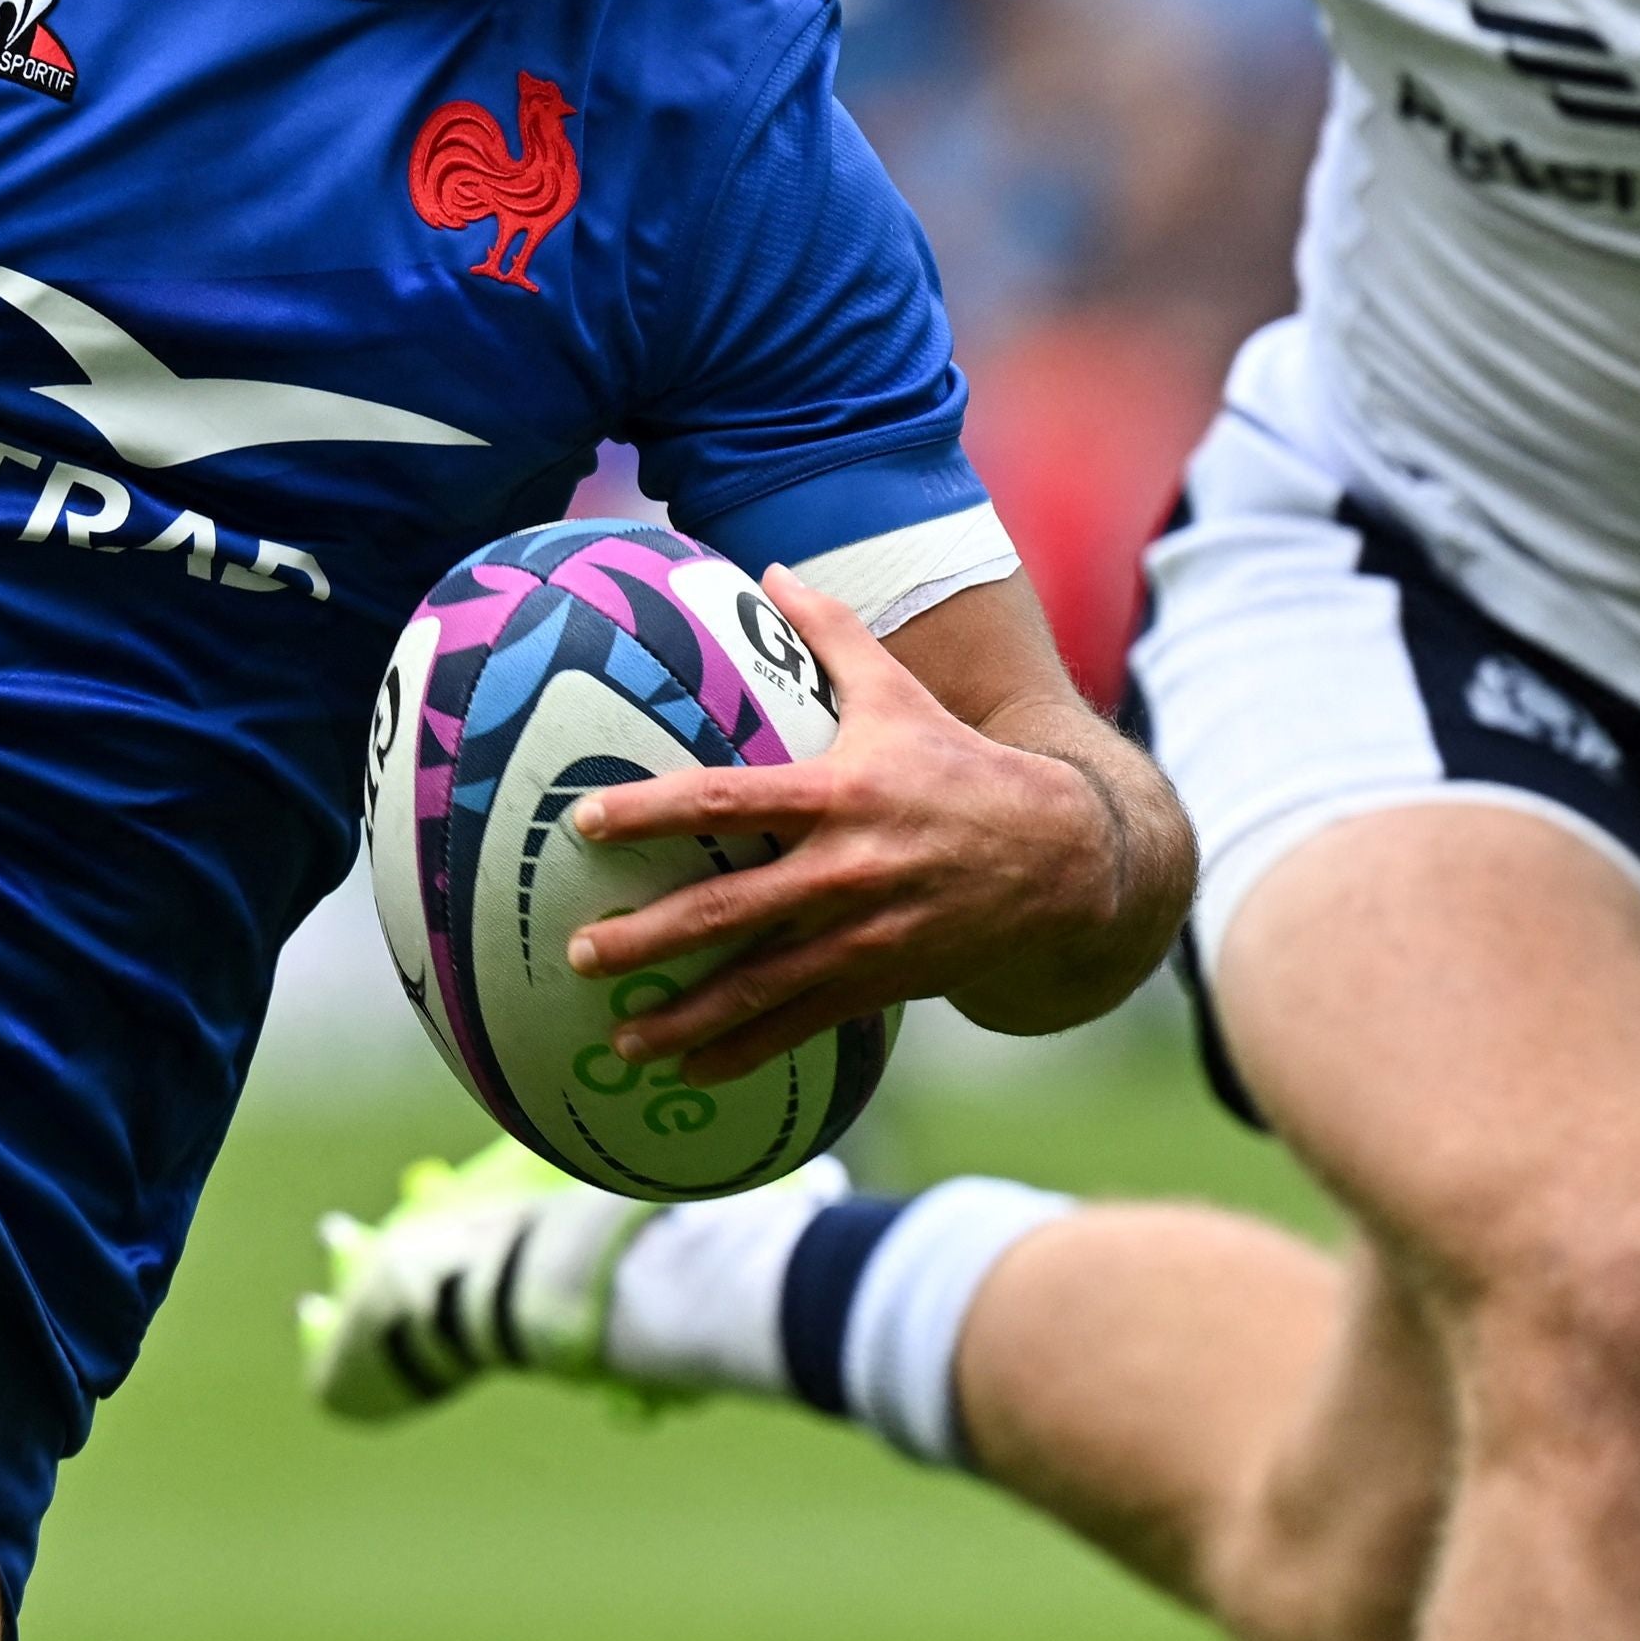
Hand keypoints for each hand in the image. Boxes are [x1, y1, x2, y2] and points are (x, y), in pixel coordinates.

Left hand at [566, 566, 1151, 1084]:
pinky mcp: (881, 982)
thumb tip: (768, 567)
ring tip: (619, 1039)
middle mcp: (845, 870)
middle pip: (727, 910)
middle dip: (648, 937)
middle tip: (580, 951)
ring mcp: (862, 936)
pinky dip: (742, 1054)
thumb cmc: (961, 765)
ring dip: (683, 1018)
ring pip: (757, 987)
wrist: (1059, 858)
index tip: (586, 821)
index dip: (654, 810)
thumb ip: (830, 633)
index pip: (729, 800)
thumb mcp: (900, 694)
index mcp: (840, 793)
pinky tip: (687, 1073)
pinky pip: (800, 1026)